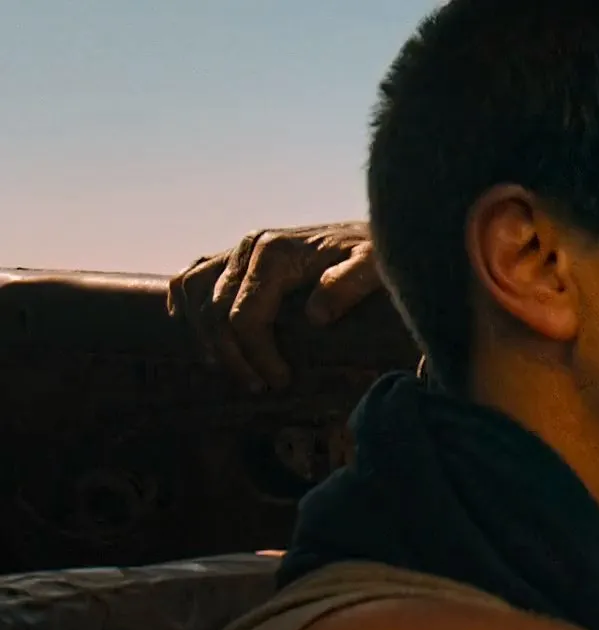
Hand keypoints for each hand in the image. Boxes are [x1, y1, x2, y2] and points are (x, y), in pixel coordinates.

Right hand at [166, 222, 382, 391]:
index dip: (256, 355)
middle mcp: (249, 246)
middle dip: (233, 356)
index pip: (244, 316)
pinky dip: (185, 303)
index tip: (279, 381)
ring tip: (228, 369)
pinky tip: (194, 330)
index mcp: (275, 253)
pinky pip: (192, 277)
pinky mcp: (236, 255)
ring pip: (195, 294)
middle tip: (258, 385)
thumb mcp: (373, 266)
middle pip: (215, 311)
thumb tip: (315, 316)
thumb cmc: (375, 255)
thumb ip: (348, 284)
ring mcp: (238, 249)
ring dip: (204, 336)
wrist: (371, 235)